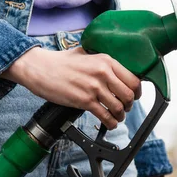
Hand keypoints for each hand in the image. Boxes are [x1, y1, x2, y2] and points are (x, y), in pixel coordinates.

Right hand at [1, 47, 140, 129]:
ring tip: (116, 117)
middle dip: (129, 105)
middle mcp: (103, 73)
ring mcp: (94, 88)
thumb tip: (117, 71)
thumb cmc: (60, 62)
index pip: (133, 79)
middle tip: (125, 108)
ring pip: (119, 108)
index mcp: (106, 60)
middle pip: (129, 95)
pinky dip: (110, 123)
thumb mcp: (86, 53)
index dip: (137, 91)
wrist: (39, 68)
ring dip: (120, 116)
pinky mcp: (84, 101)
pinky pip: (106, 116)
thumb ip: (102, 61)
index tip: (134, 96)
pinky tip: (109, 123)